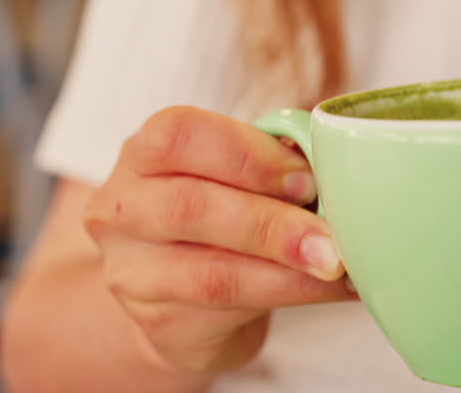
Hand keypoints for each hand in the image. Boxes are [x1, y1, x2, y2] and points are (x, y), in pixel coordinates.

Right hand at [84, 106, 354, 375]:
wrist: (182, 296)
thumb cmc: (217, 212)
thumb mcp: (231, 174)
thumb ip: (268, 161)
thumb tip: (333, 162)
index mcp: (143, 152)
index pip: (177, 134)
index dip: (245, 153)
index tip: (304, 175)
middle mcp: (124, 209)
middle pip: (187, 207)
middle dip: (270, 222)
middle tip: (330, 235)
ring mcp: (133, 274)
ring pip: (209, 273)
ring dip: (285, 270)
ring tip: (337, 266)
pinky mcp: (160, 325)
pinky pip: (228, 314)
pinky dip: (289, 297)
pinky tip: (327, 289)